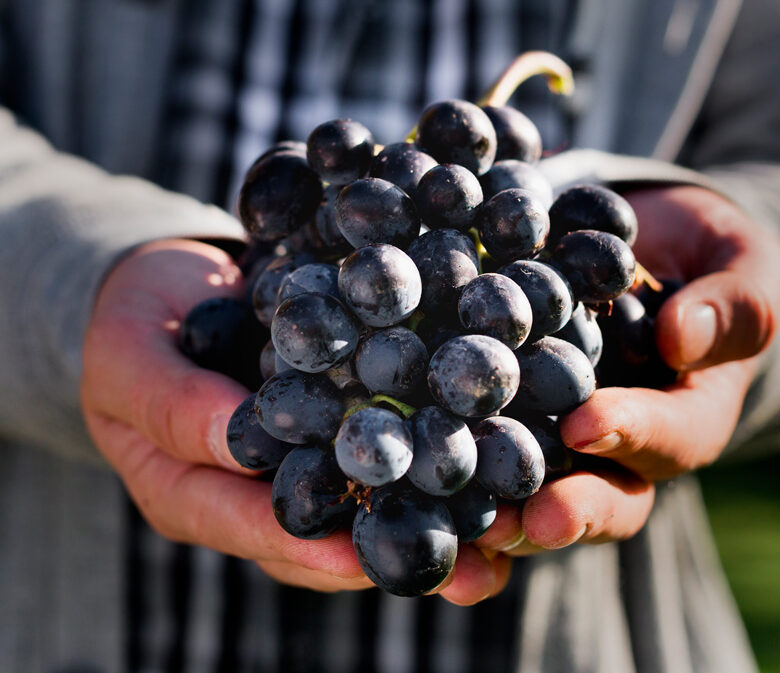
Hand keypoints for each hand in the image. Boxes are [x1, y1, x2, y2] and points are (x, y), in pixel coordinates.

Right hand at [81, 239, 503, 603]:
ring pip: (367, 499)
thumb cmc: (131, 324)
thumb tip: (238, 440)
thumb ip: (171, 403)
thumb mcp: (127, 357)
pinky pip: (384, 441)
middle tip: (472, 568)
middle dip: (398, 549)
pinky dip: (432, 447)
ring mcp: (299, 458)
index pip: (252, 531)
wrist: (167, 287)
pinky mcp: (336, 419)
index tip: (366, 559)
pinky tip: (487, 441)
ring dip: (436, 510)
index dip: (309, 548)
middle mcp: (255, 490)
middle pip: (327, 538)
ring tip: (507, 523)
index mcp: (192, 492)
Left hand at [476, 185, 779, 555]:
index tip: (586, 425)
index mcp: (684, 417)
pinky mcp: (503, 426)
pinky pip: (477, 462)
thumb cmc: (700, 257)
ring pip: (532, 501)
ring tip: (456, 539)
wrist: (638, 251)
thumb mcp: (738, 265)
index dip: (631, 434)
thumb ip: (732, 304)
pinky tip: (400, 492)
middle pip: (599, 498)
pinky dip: (442, 484)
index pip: (668, 439)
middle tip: (522, 519)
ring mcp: (557, 445)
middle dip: (562, 512)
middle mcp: (620, 451)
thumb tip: (681, 338)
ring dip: (495, 524)